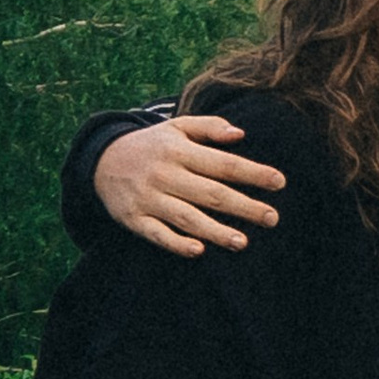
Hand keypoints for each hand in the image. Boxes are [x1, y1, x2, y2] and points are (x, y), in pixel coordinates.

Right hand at [95, 114, 284, 255]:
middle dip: (243, 206)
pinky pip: (157, 234)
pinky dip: (176, 243)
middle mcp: (164, 174)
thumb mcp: (176, 127)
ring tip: (243, 242)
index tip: (279, 182)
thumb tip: (241, 134)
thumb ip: (209, 128)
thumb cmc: (152, 146)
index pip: (223, 163)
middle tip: (272, 218)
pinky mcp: (133, 219)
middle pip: (210, 193)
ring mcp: (148, 198)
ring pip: (186, 217)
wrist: (99, 161)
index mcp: (179, 150)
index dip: (252, 173)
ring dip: (215, 231)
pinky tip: (199, 250)